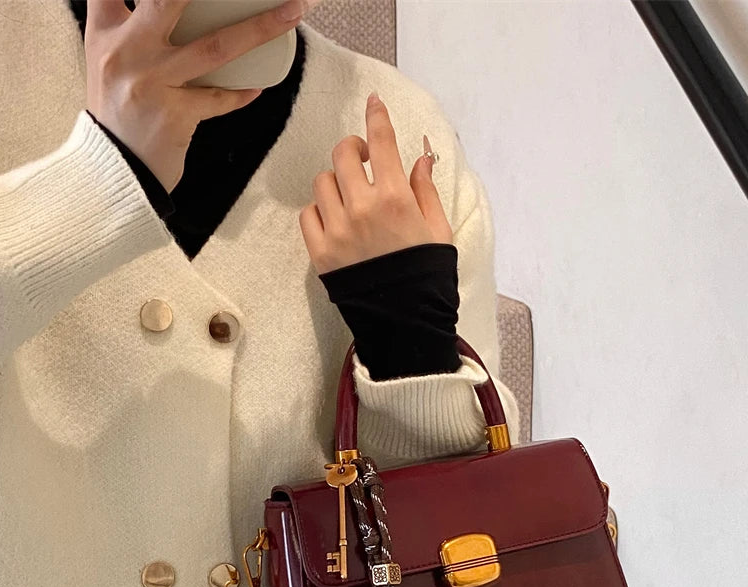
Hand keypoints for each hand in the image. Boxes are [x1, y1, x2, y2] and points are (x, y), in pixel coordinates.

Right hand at [85, 0, 310, 194]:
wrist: (112, 171)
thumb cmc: (117, 114)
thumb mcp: (107, 64)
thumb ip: (128, 29)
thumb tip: (166, 6)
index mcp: (105, 32)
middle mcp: (126, 52)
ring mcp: (152, 82)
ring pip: (215, 46)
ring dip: (260, 28)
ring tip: (291, 13)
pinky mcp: (175, 115)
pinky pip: (219, 98)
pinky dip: (241, 92)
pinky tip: (258, 86)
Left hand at [299, 92, 454, 273]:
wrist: (405, 323)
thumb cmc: (427, 278)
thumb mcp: (438, 231)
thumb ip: (426, 191)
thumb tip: (420, 159)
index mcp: (396, 199)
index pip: (381, 142)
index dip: (376, 116)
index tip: (374, 103)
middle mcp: (363, 209)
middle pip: (342, 154)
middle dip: (352, 150)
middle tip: (362, 160)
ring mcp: (338, 231)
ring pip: (323, 182)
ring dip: (336, 183)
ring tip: (350, 199)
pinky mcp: (321, 253)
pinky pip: (309, 214)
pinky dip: (320, 212)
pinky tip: (336, 222)